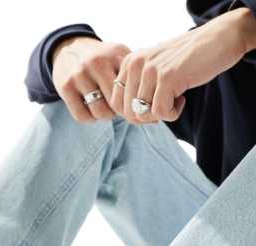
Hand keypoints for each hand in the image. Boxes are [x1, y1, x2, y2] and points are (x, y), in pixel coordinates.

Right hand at [52, 37, 129, 122]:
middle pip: (117, 103)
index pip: (132, 88)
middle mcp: (98, 62)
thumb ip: (136, 76)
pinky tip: (91, 110)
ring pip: (100, 112)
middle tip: (119, 109)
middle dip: (120, 111)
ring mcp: (80, 74)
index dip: (135, 104)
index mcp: (116, 54)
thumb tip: (154, 114)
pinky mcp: (66, 87)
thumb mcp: (120, 57)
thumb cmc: (102, 59)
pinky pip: (82, 116)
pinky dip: (89, 118)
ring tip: (106, 109)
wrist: (69, 47)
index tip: (134, 108)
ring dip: (105, 116)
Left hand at [111, 8, 255, 123]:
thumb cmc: (186, 61)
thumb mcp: (154, 71)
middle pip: (129, 113)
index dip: (134, 114)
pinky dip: (173, 113)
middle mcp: (135, 64)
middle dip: (147, 117)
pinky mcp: (167, 77)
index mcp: (129, 63)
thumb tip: (129, 118)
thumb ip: (137, 88)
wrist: (217, 40)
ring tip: (175, 99)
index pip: (116, 105)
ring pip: (144, 114)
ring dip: (162, 114)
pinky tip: (182, 98)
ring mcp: (150, 70)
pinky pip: (161, 113)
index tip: (153, 107)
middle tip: (165, 106)